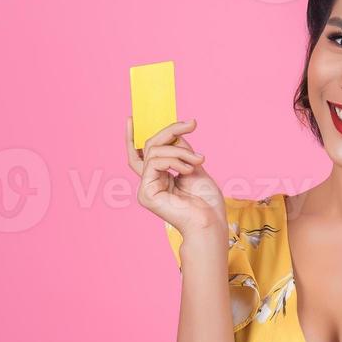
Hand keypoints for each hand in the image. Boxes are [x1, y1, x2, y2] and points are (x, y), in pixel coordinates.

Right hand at [126, 117, 224, 239]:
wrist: (210, 222)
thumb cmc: (206, 201)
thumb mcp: (194, 166)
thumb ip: (180, 150)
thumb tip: (173, 134)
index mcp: (158, 178)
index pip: (140, 155)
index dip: (133, 137)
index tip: (131, 119)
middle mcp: (149, 183)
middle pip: (150, 147)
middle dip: (171, 132)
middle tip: (192, 124)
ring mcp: (146, 189)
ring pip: (154, 152)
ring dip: (180, 151)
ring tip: (199, 160)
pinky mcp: (146, 193)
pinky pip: (155, 163)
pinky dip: (174, 160)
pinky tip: (188, 170)